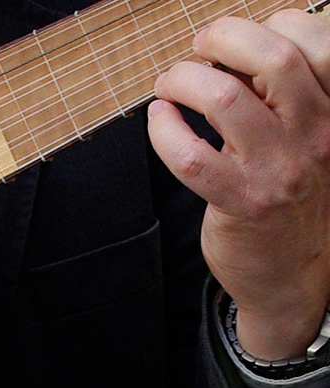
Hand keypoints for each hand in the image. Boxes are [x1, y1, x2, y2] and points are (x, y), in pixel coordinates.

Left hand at [148, 10, 329, 359]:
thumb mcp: (302, 139)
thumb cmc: (288, 196)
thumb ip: (278, 98)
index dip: (264, 28)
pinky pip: (190, 153)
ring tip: (169, 87)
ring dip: (182, 80)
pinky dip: (163, 128)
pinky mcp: (241, 201)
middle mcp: (316, 136)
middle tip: (196, 50)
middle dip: (221, 40)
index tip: (233, 44)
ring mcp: (279, 170)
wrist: (291, 273)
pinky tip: (160, 121)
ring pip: (224, 97)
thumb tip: (228, 56)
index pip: (312, 44)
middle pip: (273, 57)